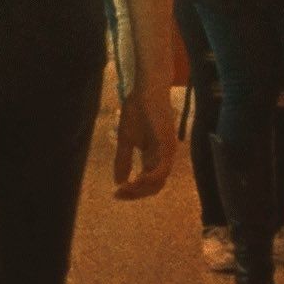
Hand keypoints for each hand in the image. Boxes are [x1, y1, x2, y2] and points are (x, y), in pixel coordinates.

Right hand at [113, 84, 175, 199]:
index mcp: (155, 157)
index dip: (133, 191)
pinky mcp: (167, 145)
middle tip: (118, 194)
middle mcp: (164, 158)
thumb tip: (118, 181)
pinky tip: (135, 180)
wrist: (146, 90)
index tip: (115, 194)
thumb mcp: (125, 139)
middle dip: (136, 193)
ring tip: (125, 189)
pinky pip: (161, 169)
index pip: (148, 183)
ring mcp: (167, 152)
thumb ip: (123, 160)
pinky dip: (149, 178)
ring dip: (141, 189)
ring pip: (158, 181)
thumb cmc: (137, 110)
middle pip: (154, 186)